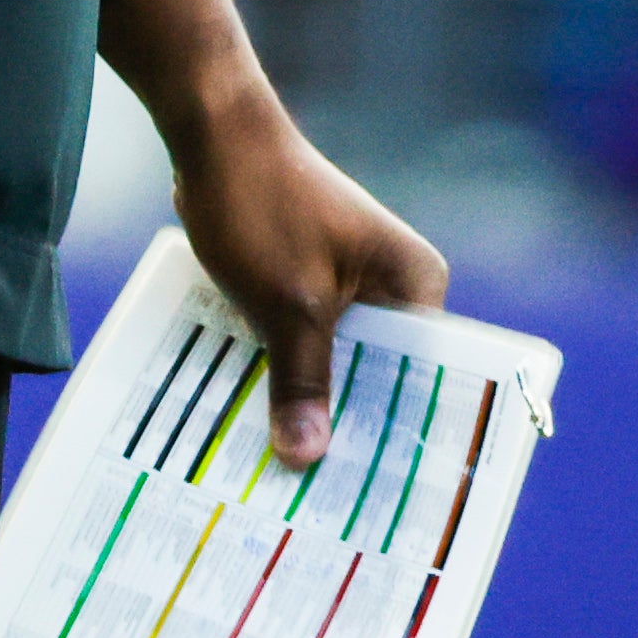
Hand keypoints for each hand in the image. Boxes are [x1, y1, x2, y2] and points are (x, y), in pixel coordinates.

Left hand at [103, 0, 445, 466]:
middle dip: (348, 431)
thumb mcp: (286, 305)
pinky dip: (284, 375)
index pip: (425, 383)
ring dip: (309, 406)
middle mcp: (396, 287)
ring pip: (335, 366)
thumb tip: (308, 459)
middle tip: (323, 507)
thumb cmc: (262, 204)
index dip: (400, 441)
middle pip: (378, 380)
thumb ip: (303, 381)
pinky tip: (257, 423)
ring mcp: (351, 286)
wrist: (212, 131)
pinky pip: (305, 344)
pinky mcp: (309, 283)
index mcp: (417, 287)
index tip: (375, 502)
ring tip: (286, 477)